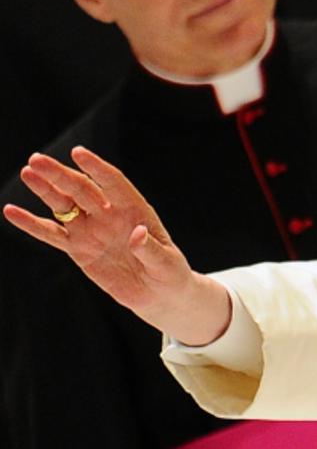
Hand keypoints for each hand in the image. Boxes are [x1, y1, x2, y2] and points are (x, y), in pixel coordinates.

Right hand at [2, 147, 229, 344]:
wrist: (158, 294)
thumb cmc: (169, 273)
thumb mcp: (167, 264)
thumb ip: (151, 249)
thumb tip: (137, 235)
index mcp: (134, 209)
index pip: (114, 183)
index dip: (97, 168)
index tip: (79, 153)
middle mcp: (109, 214)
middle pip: (82, 189)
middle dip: (61, 174)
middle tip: (37, 160)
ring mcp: (91, 230)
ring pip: (64, 206)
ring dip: (45, 190)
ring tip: (28, 173)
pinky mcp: (78, 249)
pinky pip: (51, 234)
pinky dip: (32, 224)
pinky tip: (11, 211)